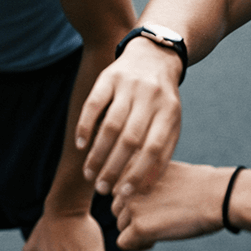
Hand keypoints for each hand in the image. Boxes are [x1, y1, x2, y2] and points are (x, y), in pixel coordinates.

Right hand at [75, 44, 181, 197]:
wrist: (154, 56)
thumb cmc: (162, 101)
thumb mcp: (170, 122)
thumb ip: (161, 152)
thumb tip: (141, 188)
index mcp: (168, 112)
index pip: (153, 149)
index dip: (137, 173)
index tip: (123, 195)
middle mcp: (150, 98)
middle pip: (130, 139)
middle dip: (113, 168)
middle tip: (101, 189)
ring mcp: (129, 85)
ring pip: (110, 125)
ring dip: (97, 153)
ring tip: (89, 173)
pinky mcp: (109, 76)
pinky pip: (94, 104)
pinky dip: (85, 125)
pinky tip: (80, 145)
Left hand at [112, 162, 226, 250]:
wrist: (217, 195)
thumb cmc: (195, 184)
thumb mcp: (160, 170)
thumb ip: (139, 179)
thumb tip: (119, 197)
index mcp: (131, 164)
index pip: (117, 190)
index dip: (134, 200)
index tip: (154, 201)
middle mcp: (126, 183)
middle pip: (117, 210)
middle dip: (134, 217)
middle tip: (160, 216)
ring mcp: (131, 205)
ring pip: (121, 227)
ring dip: (138, 231)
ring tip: (163, 225)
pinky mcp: (139, 227)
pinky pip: (124, 243)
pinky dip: (139, 245)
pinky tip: (157, 239)